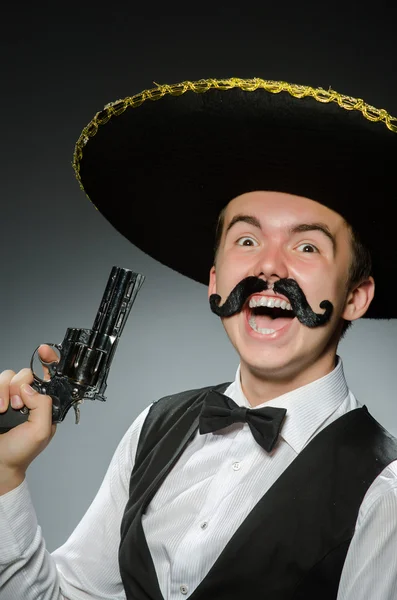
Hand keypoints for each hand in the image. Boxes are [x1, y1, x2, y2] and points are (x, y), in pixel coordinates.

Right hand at [0, 345, 57, 493]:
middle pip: (26, 373)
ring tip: (5, 410)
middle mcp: (27, 397)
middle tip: (18, 405)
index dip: (50, 360)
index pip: (50, 376)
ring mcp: (9, 397)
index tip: (44, 351)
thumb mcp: (41, 431)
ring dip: (5, 391)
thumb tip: (30, 389)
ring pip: (8, 376)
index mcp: (44, 403)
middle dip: (21, 385)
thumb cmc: (21, 452)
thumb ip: (43, 406)